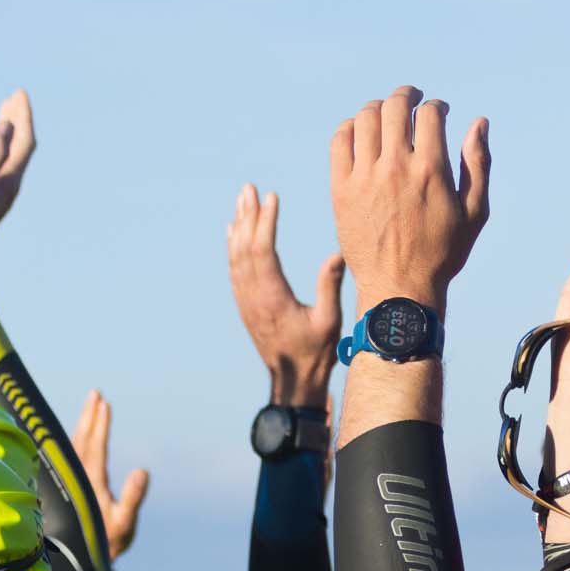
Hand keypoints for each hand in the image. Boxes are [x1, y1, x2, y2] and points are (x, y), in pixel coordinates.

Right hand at [0, 90, 34, 269]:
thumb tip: (7, 126)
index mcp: (8, 181)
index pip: (24, 142)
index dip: (23, 116)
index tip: (19, 92)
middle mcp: (7, 189)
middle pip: (21, 149)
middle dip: (19, 122)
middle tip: (13, 98)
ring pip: (11, 159)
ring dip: (10, 136)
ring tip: (5, 117)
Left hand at [71, 389, 149, 560]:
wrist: (80, 558)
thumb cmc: (109, 541)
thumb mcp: (125, 522)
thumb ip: (133, 497)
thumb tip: (143, 471)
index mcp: (91, 482)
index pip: (95, 446)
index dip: (100, 424)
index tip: (104, 403)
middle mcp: (78, 478)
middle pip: (81, 439)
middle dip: (89, 415)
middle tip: (95, 393)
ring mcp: (71, 480)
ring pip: (74, 445)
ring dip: (83, 423)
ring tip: (91, 404)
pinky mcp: (69, 485)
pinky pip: (70, 454)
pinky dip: (76, 438)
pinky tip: (80, 432)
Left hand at [228, 185, 344, 407]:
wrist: (292, 382)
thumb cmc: (316, 354)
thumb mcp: (330, 322)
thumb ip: (330, 287)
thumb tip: (336, 254)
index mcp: (273, 299)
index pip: (264, 252)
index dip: (265, 222)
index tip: (271, 197)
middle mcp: (253, 298)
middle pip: (245, 248)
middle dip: (248, 216)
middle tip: (248, 188)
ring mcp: (246, 302)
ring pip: (237, 257)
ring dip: (239, 227)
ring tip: (242, 200)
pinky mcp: (246, 306)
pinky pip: (234, 270)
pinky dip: (233, 247)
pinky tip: (233, 231)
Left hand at [329, 86, 487, 310]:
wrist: (399, 290)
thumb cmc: (442, 253)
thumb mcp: (474, 212)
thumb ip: (478, 164)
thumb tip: (479, 122)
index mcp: (430, 170)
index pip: (430, 114)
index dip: (437, 105)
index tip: (439, 111)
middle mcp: (396, 167)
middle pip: (395, 107)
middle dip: (407, 95)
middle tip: (411, 99)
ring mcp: (364, 177)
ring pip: (365, 118)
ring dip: (378, 108)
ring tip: (386, 114)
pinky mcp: (341, 189)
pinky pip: (340, 141)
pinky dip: (350, 127)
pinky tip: (360, 131)